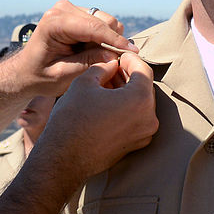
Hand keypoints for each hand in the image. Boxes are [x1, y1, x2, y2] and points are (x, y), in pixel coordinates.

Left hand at [6, 0, 137, 96]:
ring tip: (93, 58)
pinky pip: (102, 22)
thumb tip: (114, 55)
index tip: (133, 52)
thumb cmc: (40, 77)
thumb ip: (88, 63)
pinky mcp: (77, 12)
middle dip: (112, 42)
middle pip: (104, 21)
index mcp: (54, 23)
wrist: (26, 71)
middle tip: (108, 64)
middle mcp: (62, 9)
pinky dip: (103, 38)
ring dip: (107, 40)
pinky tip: (91, 51)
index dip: (115, 40)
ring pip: (106, 21)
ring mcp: (70, 8)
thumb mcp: (63, 76)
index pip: (93, 28)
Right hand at [38, 52, 157, 179]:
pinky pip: (136, 118)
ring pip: (140, 103)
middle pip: (143, 87)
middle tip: (111, 67)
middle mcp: (149, 119)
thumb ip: (103, 67)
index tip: (118, 55)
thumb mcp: (85, 82)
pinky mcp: (135, 144)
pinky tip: (107, 100)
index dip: (130, 59)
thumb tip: (111, 64)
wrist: (64, 158)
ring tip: (106, 82)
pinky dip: (125, 106)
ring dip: (126, 90)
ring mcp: (143, 134)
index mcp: (140, 100)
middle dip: (128, 74)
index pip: (143, 70)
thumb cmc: (73, 118)